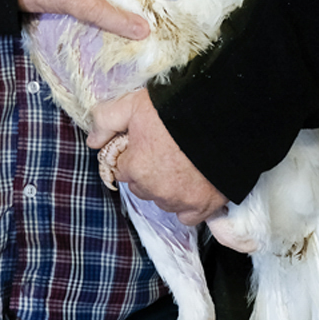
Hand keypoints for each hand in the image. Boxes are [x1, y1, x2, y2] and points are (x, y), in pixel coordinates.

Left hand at [87, 89, 227, 224]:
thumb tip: (92, 141)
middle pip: (142, 187)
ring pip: (164, 201)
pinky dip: (189, 204)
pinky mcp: (205, 206)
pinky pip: (188, 215)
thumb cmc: (176, 109)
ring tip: (182, 166)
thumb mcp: (134, 104)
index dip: (134, 155)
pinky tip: (194, 186)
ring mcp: (181, 200)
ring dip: (167, 189)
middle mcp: (155, 190)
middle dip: (149, 173)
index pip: (123, 170)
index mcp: (136, 168)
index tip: (146, 144)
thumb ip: (106, 120)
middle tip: (165, 152)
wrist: (226, 117)